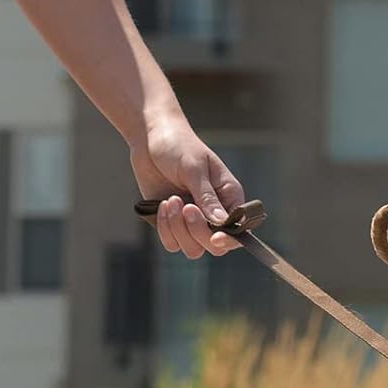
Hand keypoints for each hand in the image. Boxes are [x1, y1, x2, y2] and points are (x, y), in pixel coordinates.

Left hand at [131, 111, 244, 259]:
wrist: (150, 138)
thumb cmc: (178, 145)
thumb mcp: (194, 168)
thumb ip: (207, 197)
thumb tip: (221, 223)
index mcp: (229, 198)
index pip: (237, 231)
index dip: (228, 240)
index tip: (214, 237)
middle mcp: (213, 213)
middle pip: (213, 246)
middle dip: (197, 231)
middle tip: (186, 207)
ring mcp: (192, 221)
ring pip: (192, 248)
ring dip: (178, 229)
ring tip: (170, 200)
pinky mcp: (171, 224)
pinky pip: (171, 243)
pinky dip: (165, 228)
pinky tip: (161, 204)